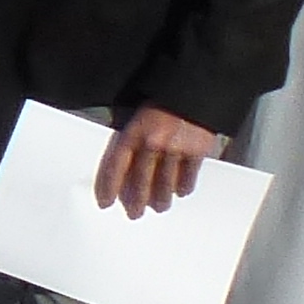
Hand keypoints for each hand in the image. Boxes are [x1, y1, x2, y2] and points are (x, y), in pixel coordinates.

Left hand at [95, 105, 224, 219]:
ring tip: (159, 207)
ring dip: (161, 198)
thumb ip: (133, 137)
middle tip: (135, 214)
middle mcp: (153, 141)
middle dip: (137, 200)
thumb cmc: (164, 102)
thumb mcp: (139, 115)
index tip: (105, 202)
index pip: (116, 164)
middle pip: (141, 179)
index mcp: (134, 131)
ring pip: (165, 182)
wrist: (196, 89)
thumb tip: (123, 166)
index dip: (109, 185)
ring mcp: (177, 147)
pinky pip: (189, 175)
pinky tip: (181, 192)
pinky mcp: (198, 149)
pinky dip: (184, 186)